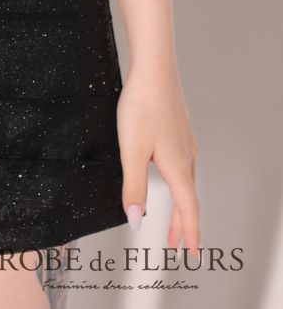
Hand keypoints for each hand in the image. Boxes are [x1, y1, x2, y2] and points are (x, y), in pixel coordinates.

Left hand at [117, 64, 199, 255]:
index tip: (190, 253)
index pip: (188, 209)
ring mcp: (185, 142)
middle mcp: (187, 156)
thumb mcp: (131, 150)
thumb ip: (134, 187)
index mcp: (178, 166)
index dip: (188, 233)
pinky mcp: (178, 130)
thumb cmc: (142, 106)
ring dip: (180, 204)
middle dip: (182, 224)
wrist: (154, 69)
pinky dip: (178, 183)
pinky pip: (183, 166)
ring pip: (186, 181)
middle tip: (176, 245)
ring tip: (172, 219)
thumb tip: (136, 220)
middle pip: (188, 198)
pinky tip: (170, 177)